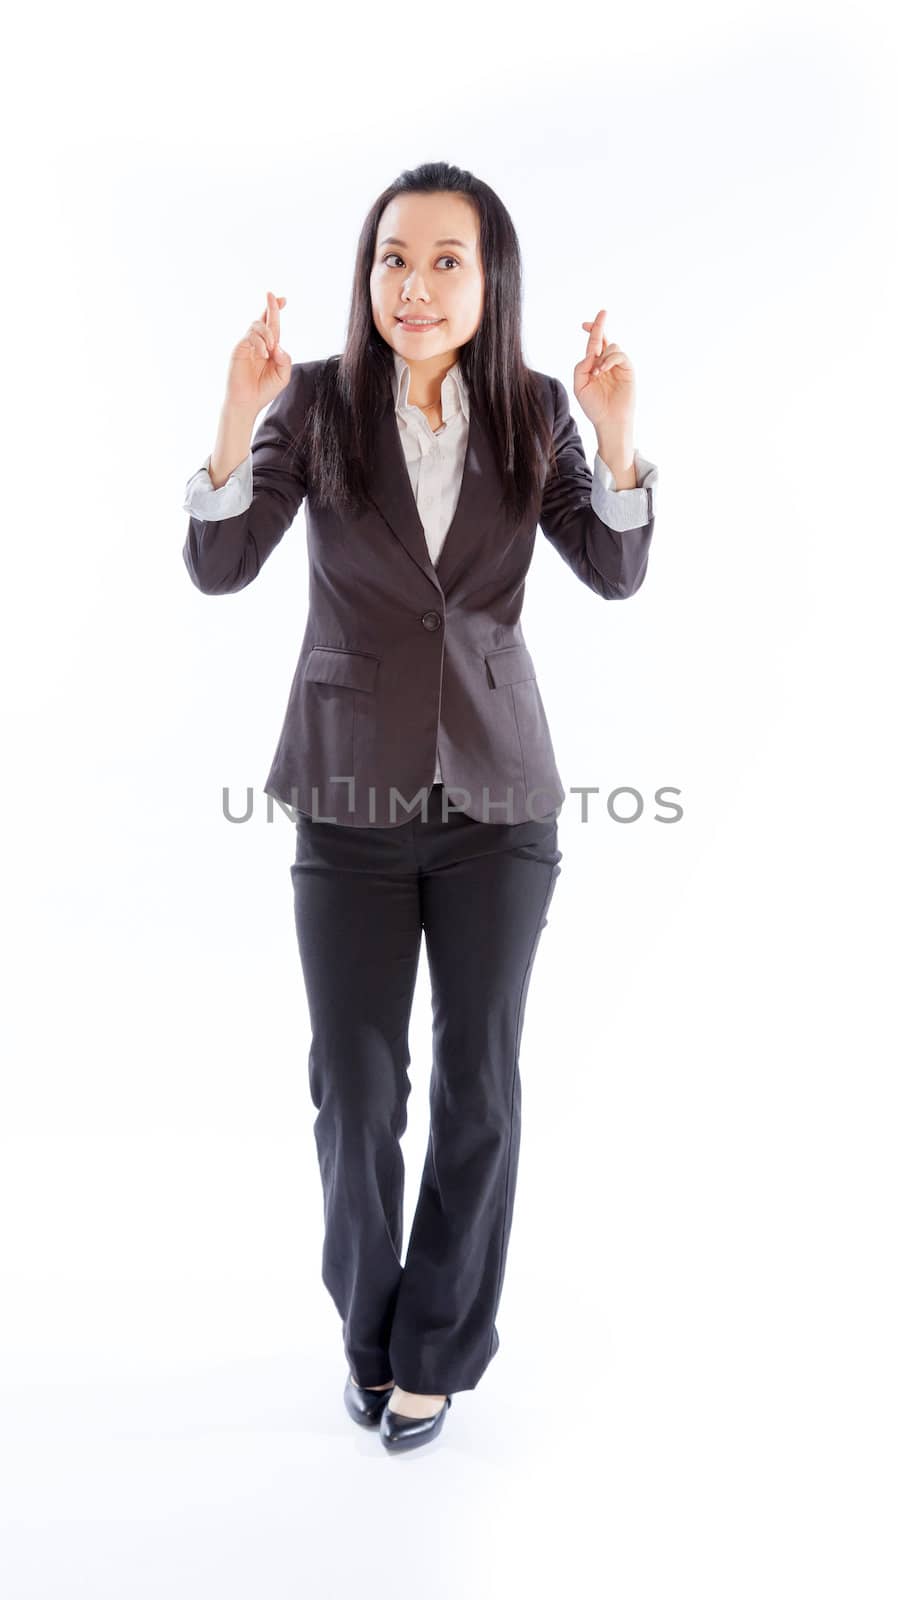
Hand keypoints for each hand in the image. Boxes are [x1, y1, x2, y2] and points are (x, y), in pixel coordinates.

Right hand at [224, 291, 291, 413]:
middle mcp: (257, 343)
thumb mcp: (282, 375)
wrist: (247, 403)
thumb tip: (278, 345)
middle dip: (271, 306)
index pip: (273, 325)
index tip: (283, 299)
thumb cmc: (263, 390)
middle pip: (264, 318)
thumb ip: (285, 359)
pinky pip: (251, 336)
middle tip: (274, 296)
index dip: (276, 311)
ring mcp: (247, 345)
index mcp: (269, 348)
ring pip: (258, 325)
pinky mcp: (239, 348)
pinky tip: (264, 354)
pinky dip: (260, 342)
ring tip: (271, 350)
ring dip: (268, 334)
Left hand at [573, 309, 635, 436]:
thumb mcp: (580, 386)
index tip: (584, 324)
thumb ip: (580, 367)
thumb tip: (590, 353)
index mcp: (594, 366)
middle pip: (604, 338)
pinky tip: (602, 370)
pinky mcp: (628, 369)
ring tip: (597, 373)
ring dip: (602, 356)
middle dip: (600, 326)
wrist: (609, 420)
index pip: (593, 344)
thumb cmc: (594, 406)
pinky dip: (609, 360)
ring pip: (611, 347)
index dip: (590, 331)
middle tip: (602, 313)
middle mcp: (606, 363)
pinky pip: (619, 355)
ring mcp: (618, 366)